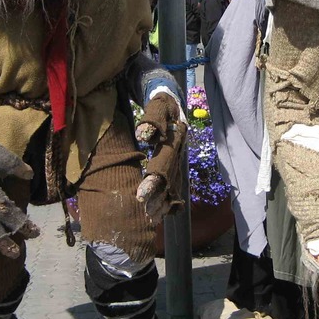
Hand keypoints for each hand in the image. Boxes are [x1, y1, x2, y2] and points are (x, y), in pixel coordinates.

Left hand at [134, 93, 186, 221]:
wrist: (171, 101)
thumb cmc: (162, 104)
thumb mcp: (158, 105)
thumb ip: (153, 120)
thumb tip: (144, 136)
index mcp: (174, 141)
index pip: (162, 165)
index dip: (153, 182)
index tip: (140, 196)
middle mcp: (178, 154)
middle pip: (168, 180)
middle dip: (157, 198)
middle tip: (146, 213)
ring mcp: (178, 161)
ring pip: (172, 185)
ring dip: (163, 202)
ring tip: (152, 217)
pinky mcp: (175, 166)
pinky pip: (175, 186)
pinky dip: (170, 201)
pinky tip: (164, 213)